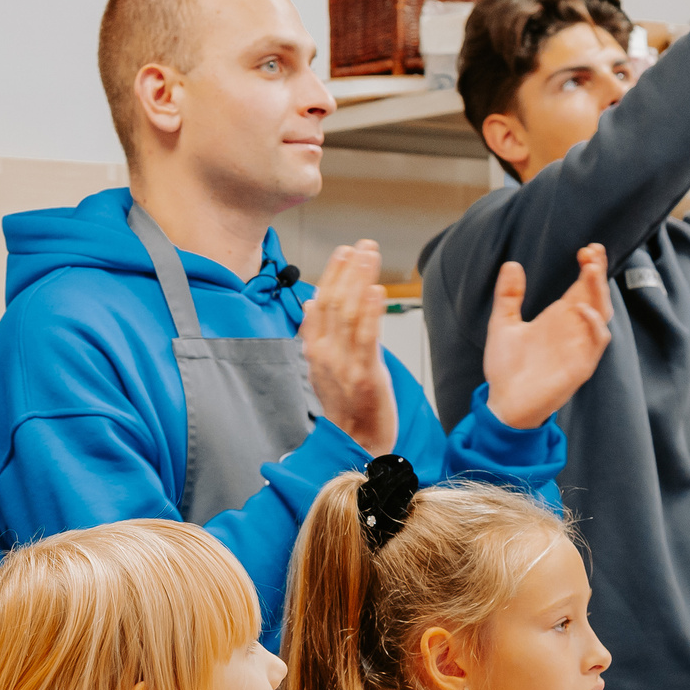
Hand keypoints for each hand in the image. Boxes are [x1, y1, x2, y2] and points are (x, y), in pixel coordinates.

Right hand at [299, 240, 397, 455]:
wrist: (355, 444)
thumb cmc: (347, 407)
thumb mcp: (325, 366)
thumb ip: (319, 333)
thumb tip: (313, 300)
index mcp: (315, 351)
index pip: (320, 303)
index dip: (332, 274)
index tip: (344, 251)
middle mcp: (325, 355)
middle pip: (333, 303)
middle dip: (348, 270)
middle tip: (362, 245)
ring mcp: (344, 366)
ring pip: (349, 314)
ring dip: (360, 280)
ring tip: (370, 256)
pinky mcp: (365, 377)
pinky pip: (366, 339)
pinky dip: (370, 312)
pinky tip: (376, 290)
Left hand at [483, 247, 612, 430]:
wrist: (503, 403)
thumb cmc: (506, 368)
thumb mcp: (502, 325)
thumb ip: (508, 296)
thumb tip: (511, 264)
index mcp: (559, 318)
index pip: (582, 287)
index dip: (589, 267)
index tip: (587, 248)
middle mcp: (573, 329)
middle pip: (595, 295)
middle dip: (597, 273)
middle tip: (591, 252)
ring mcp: (579, 347)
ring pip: (601, 313)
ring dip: (598, 292)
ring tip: (590, 270)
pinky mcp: (581, 366)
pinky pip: (597, 342)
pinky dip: (594, 325)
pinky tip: (583, 310)